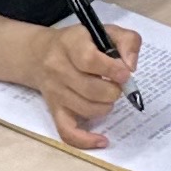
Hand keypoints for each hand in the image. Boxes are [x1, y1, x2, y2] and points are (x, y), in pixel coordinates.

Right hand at [29, 17, 137, 148]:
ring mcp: (55, 92)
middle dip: (113, 90)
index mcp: (71, 44)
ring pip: (87, 110)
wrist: (40, 55)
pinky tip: (102, 139)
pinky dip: (85, 140)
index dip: (112, 70)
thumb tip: (130, 67)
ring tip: (107, 96)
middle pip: (91, 89)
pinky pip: (67, 132)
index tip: (125, 73)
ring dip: (106, 106)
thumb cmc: (80, 43)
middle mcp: (58, 69)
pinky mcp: (55, 110)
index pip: (89, 60)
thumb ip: (127, 41)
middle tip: (117, 84)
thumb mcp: (104, 31)